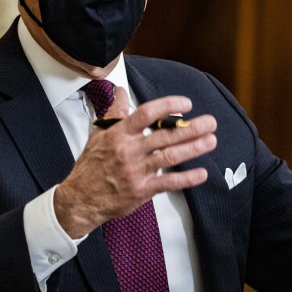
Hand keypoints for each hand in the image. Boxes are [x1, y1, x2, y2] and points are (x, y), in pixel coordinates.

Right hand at [54, 87, 216, 236]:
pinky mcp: (142, 190)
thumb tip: (120, 92)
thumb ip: (114, 113)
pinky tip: (202, 173)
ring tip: (211, 141)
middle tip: (210, 122)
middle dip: (191, 128)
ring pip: (170, 156)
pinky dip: (187, 178)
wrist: (80, 199)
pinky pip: (168, 183)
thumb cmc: (91, 167)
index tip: (186, 104)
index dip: (168, 106)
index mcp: (119, 134)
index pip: (146, 113)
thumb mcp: (99, 135)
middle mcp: (129, 151)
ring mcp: (136, 171)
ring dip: (193, 148)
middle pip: (164, 135)